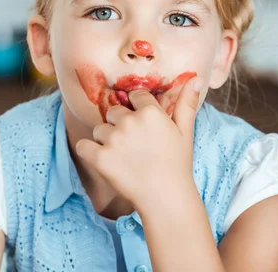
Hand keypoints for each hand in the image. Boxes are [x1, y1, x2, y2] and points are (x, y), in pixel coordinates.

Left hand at [76, 77, 202, 211]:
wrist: (166, 198)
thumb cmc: (177, 164)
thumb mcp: (185, 132)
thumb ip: (186, 104)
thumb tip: (195, 79)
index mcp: (150, 112)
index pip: (135, 96)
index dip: (137, 110)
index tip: (143, 126)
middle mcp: (129, 122)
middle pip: (114, 112)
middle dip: (120, 125)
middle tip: (133, 145)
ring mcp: (113, 139)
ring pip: (99, 129)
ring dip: (105, 140)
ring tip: (122, 157)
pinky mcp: (99, 157)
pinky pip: (83, 145)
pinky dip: (88, 151)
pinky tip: (101, 160)